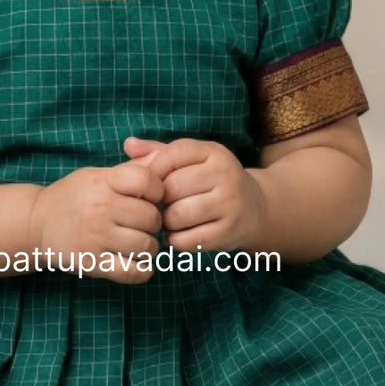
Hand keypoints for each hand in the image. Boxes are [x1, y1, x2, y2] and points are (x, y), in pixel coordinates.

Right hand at [28, 158, 164, 284]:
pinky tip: (136, 261)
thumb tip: (165, 159)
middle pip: (151, 217)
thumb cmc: (73, 196)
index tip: (149, 197)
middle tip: (143, 223)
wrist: (36, 223)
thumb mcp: (97, 175)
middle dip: (154, 222)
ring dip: (149, 247)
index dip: (156, 189)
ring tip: (139, 242)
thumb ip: (131, 169)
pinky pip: (134, 272)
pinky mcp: (92, 264)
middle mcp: (99, 208)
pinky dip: (143, 270)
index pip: (146, 180)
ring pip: (147, 246)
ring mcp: (95, 238)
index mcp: (101, 182)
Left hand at [122, 135, 265, 255]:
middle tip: (162, 205)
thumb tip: (128, 144)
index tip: (155, 183)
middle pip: (172, 187)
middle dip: (160, 200)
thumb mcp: (192, 160)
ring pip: (178, 215)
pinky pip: (188, 240)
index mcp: (214, 152)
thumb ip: (159, 152)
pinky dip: (175, 241)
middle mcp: (226, 174)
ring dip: (167, 222)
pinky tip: (179, 235)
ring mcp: (230, 204)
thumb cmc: (211, 181)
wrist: (255, 208)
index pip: (172, 154)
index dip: (155, 171)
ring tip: (170, 219)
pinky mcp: (229, 232)